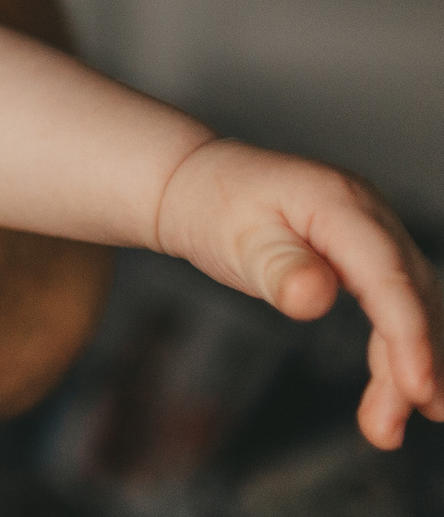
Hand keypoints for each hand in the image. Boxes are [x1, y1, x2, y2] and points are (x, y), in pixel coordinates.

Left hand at [156, 138, 443, 446]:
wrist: (193, 182)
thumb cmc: (210, 206)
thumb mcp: (231, 237)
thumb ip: (275, 267)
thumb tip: (314, 296)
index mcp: (338, 203)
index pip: (388, 275)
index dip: (408, 334)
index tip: (416, 389)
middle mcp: (368, 215)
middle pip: (410, 296)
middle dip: (411, 365)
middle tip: (389, 428)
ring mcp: (370, 234)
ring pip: (411, 306)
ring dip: (407, 366)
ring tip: (385, 427)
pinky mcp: (364, 256)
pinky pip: (394, 306)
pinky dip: (395, 350)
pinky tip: (391, 390)